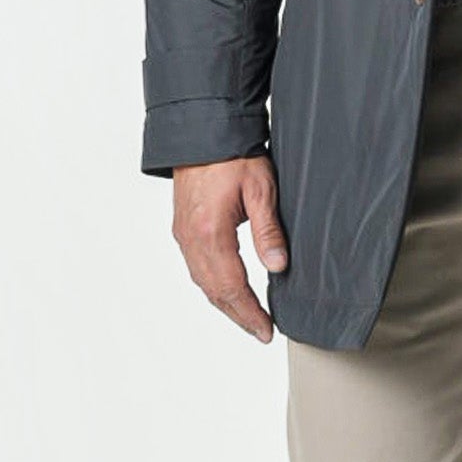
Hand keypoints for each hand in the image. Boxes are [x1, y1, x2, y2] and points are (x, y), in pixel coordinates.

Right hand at [171, 153, 287, 342]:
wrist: (201, 130)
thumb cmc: (232, 154)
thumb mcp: (261, 189)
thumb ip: (268, 231)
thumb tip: (279, 267)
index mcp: (210, 232)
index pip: (231, 287)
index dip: (250, 313)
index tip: (266, 331)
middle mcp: (191, 238)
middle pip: (214, 291)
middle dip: (238, 315)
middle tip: (261, 331)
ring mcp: (183, 234)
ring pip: (202, 282)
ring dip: (225, 303)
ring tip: (247, 317)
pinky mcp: (182, 227)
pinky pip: (196, 267)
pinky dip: (213, 285)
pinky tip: (227, 289)